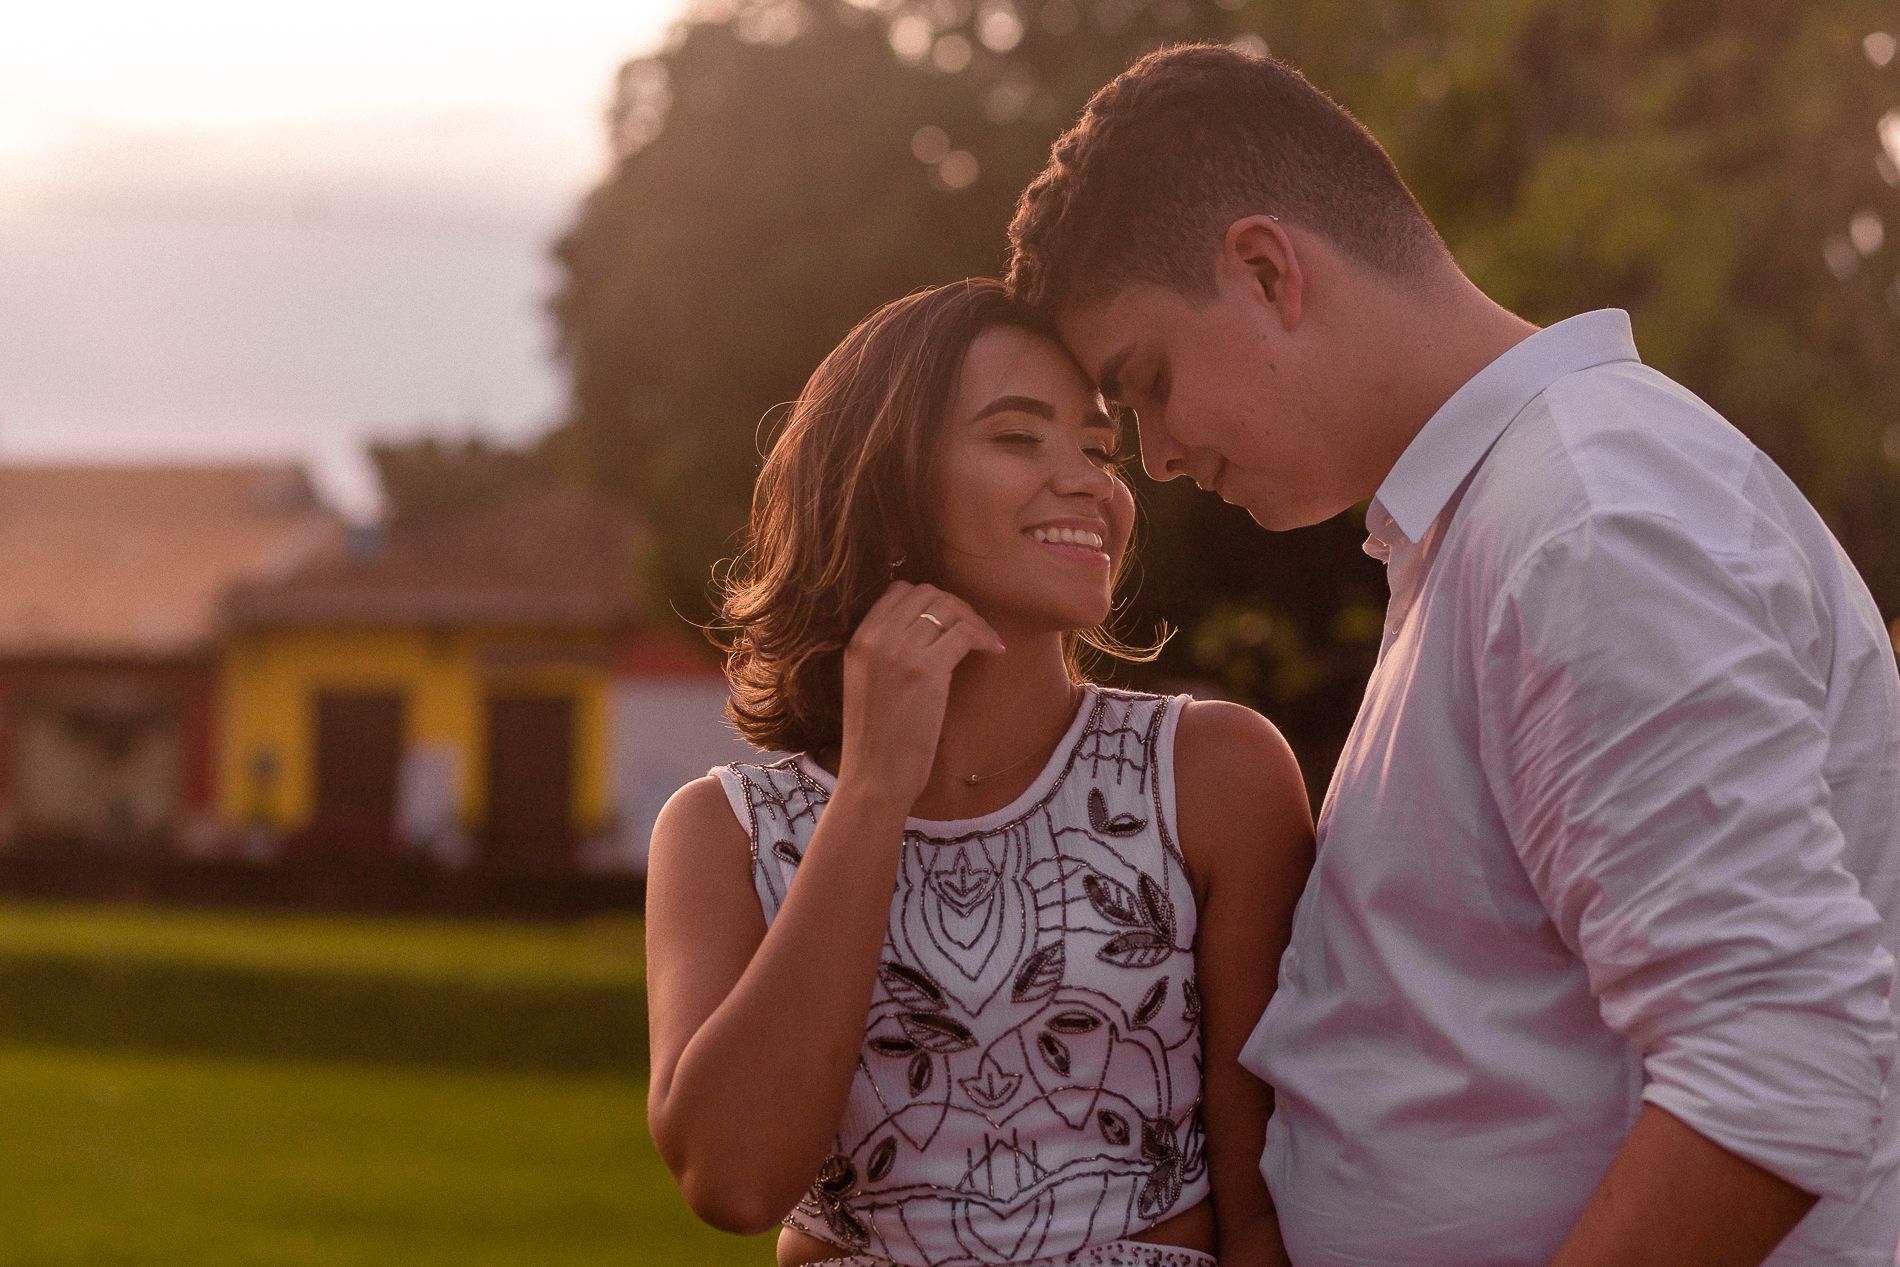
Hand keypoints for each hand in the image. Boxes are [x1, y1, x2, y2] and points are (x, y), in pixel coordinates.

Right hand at [837, 582, 1004, 808]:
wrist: (873, 776)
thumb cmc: (876, 739)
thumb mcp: (866, 682)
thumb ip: (885, 651)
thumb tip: (926, 628)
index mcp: (858, 639)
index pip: (899, 590)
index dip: (931, 599)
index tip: (950, 620)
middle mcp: (875, 638)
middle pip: (927, 592)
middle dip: (956, 606)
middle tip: (973, 629)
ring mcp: (899, 652)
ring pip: (948, 608)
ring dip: (974, 620)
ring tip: (987, 641)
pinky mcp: (926, 671)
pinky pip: (965, 634)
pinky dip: (985, 637)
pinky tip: (995, 652)